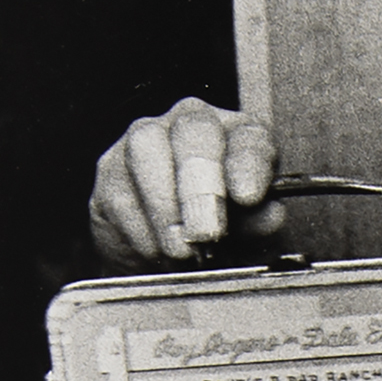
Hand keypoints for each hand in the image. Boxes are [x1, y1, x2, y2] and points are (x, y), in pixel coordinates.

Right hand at [89, 97, 283, 267]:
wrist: (168, 256)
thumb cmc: (219, 236)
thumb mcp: (248, 234)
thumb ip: (259, 222)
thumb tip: (269, 215)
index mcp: (239, 136)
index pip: (249, 137)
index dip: (248, 165)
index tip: (248, 198)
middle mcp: (193, 124)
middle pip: (195, 130)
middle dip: (201, 184)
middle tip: (207, 231)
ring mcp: (148, 138)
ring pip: (148, 147)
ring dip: (165, 204)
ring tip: (180, 249)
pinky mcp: (112, 167)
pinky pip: (121, 187)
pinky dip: (140, 227)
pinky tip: (157, 252)